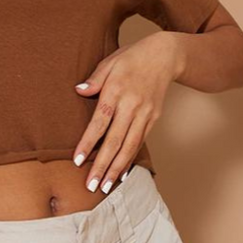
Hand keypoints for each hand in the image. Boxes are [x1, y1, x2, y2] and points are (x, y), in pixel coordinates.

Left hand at [71, 32, 181, 193]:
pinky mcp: (153, 119)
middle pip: (115, 140)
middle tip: (91, 185)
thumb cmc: (132, 58)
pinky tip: (122, 173)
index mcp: (117, 90)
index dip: (89, 142)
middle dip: (102, 165)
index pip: (100, 122)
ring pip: (130, 146)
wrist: (165, 56)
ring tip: (105, 186)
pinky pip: (140, 142)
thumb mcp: (110, 61)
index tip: (78, 160)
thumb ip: (95, 79)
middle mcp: (132, 105)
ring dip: (117, 169)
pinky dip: (131, 159)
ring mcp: (145, 114)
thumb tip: (79, 91)